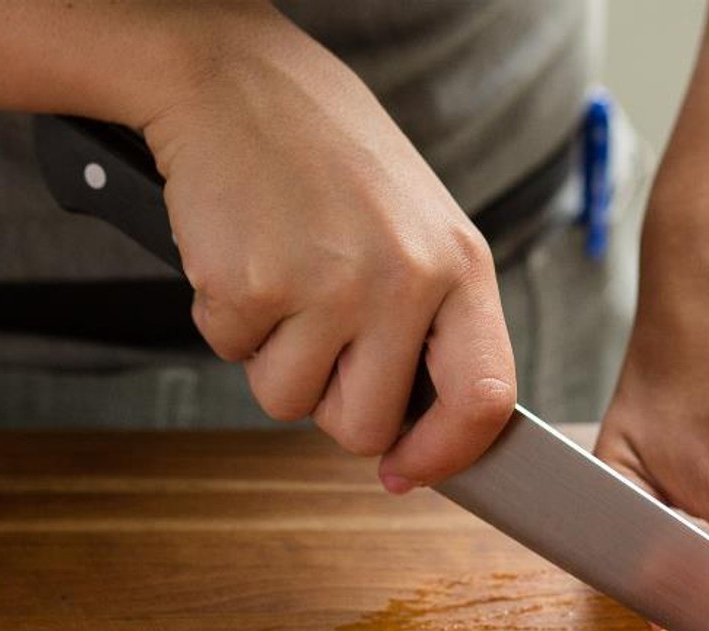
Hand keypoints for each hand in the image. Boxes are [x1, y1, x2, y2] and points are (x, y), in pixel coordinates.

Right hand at [140, 5, 514, 489]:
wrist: (234, 81)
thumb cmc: (327, 157)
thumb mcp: (415, 228)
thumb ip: (428, 325)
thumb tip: (411, 440)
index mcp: (458, 265)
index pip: (483, 400)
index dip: (445, 454)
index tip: (409, 471)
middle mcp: (402, 279)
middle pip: (366, 426)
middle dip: (330, 400)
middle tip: (317, 330)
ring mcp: (325, 286)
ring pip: (288, 403)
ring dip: (272, 358)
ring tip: (282, 275)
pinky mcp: (249, 287)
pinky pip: (231, 357)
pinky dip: (226, 321)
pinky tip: (244, 256)